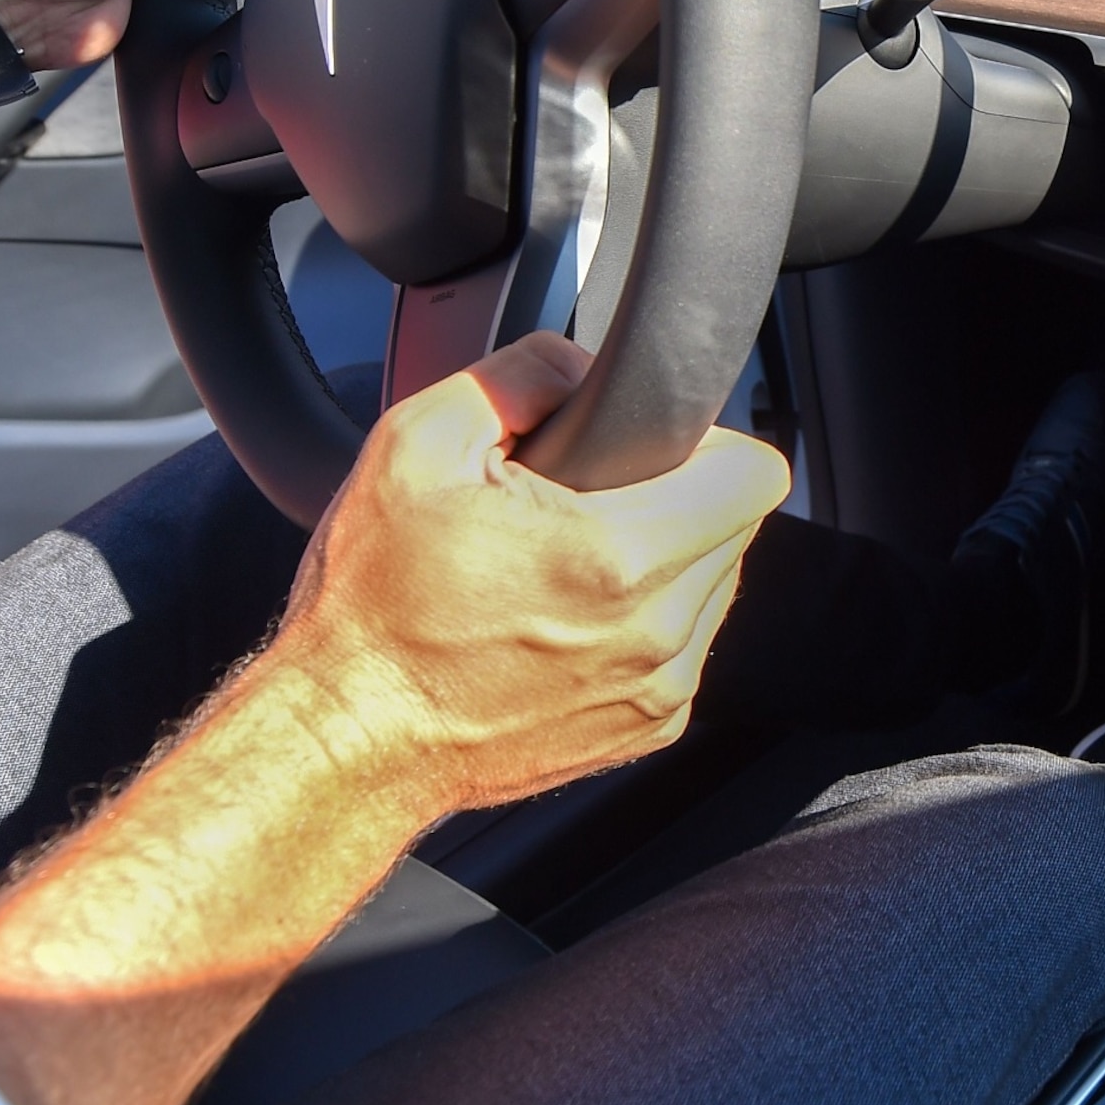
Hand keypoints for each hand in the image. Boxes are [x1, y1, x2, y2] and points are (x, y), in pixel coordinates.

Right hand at [267, 334, 792, 820]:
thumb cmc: (373, 607)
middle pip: (738, 526)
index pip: (756, 473)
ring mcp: (660, 688)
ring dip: (666, 562)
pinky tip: (566, 617)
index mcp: (621, 557)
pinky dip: (645, 622)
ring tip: (568, 561)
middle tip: (587, 502)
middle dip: (677, 498)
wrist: (349, 738)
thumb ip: (522, 374)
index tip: (652, 447)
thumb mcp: (417, 445)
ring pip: (715, 586)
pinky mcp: (650, 727)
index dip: (706, 441)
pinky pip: (684, 646)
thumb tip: (581, 365)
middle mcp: (658, 632)